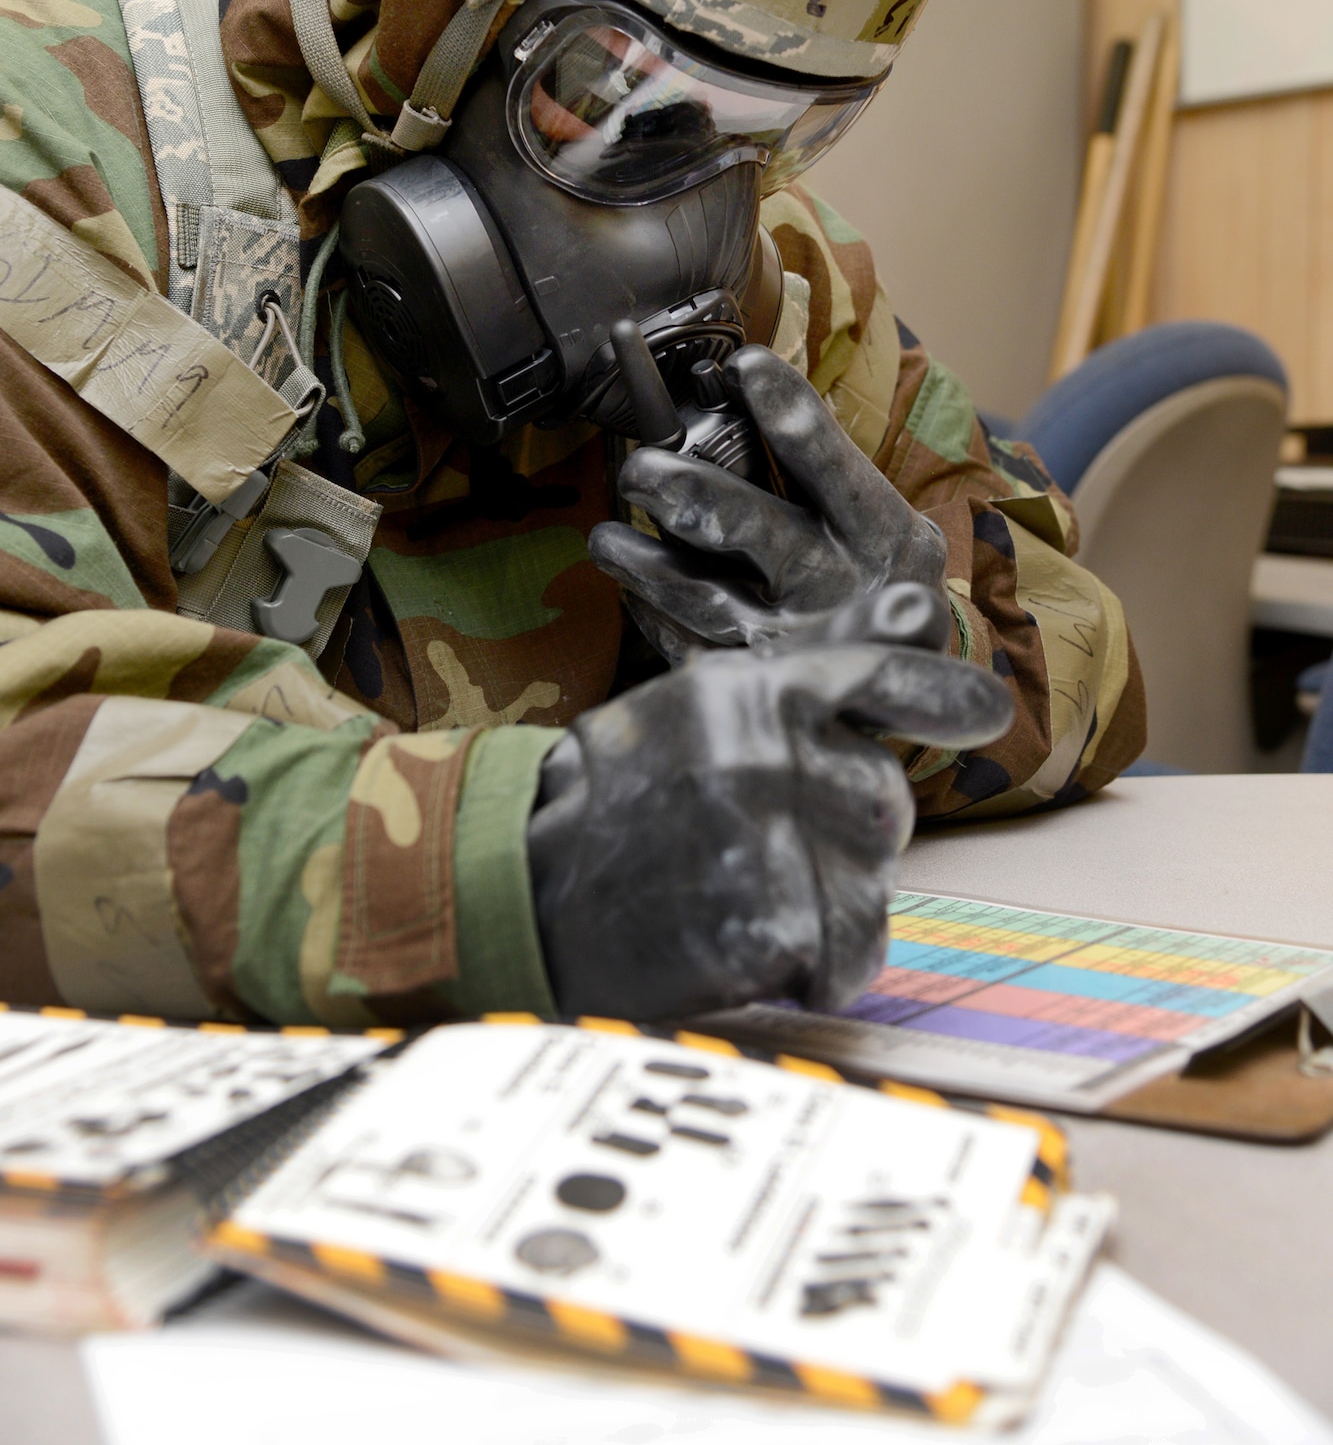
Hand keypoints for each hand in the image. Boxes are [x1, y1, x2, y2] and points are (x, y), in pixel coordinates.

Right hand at [526, 583, 1011, 1020]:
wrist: (530, 889)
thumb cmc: (631, 788)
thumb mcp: (711, 696)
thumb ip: (827, 656)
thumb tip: (921, 601)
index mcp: (757, 689)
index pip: (882, 673)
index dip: (943, 693)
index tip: (986, 710)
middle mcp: (775, 755)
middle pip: (883, 797)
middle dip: (845, 825)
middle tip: (761, 837)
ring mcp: (777, 843)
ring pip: (871, 882)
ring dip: (829, 895)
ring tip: (742, 886)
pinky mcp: (776, 931)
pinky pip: (846, 955)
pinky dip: (810, 961)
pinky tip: (743, 941)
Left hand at [589, 345, 949, 662]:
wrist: (909, 679)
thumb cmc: (878, 573)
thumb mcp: (878, 517)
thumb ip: (820, 469)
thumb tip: (735, 387)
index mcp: (879, 528)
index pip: (823, 457)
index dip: (783, 406)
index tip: (743, 365)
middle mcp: (841, 582)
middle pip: (749, 525)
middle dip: (683, 488)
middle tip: (639, 470)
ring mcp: (800, 640)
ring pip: (703, 594)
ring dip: (643, 563)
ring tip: (604, 538)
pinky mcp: (765, 680)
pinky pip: (693, 648)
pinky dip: (655, 618)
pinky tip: (632, 592)